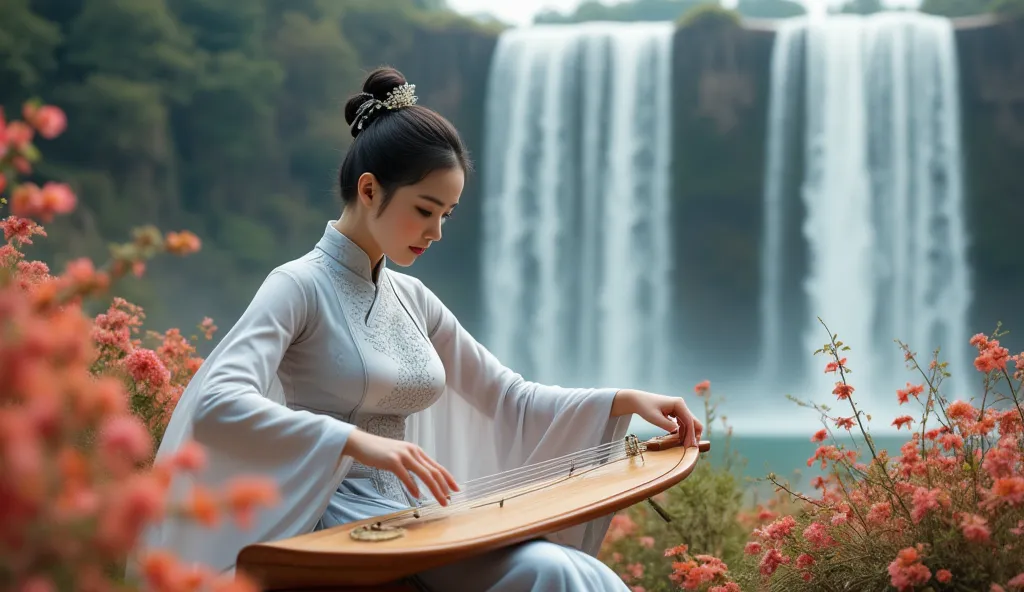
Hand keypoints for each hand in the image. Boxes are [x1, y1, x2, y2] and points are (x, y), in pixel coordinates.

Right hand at [342, 430, 459, 505]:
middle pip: (434, 472)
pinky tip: (417, 496)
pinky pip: (406, 476)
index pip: (438, 466)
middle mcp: (413, 452)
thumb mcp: (402, 456)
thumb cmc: (382, 452)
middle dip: (444, 488)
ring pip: (424, 474)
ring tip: (440, 500)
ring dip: (434, 490)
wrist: (362, 443)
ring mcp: (403, 455)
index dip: (448, 478)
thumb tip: (426, 479)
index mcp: (417, 451)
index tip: (456, 490)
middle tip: (449, 501)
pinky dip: (413, 487)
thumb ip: (414, 465)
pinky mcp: (392, 461)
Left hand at [612, 389, 703, 447]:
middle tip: (691, 448)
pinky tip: (680, 439)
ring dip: (688, 434)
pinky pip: (683, 423)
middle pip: (693, 421)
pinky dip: (683, 431)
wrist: (637, 401)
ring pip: (689, 423)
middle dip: (693, 435)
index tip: (689, 446)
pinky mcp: (675, 412)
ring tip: (684, 446)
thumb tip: (678, 431)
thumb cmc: (645, 407)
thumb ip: (667, 425)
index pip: (689, 421)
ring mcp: (679, 408)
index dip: (691, 434)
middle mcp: (681, 405)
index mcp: (679, 404)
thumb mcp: (654, 418)